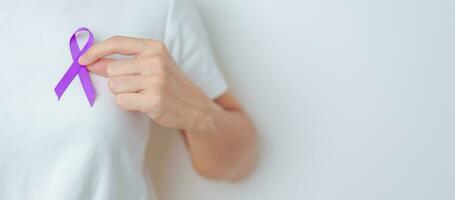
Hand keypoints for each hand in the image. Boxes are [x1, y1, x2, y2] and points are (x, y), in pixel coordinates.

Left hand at [79, 36, 218, 131]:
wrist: (194, 106)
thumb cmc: (169, 85)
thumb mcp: (150, 66)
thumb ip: (121, 63)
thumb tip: (91, 62)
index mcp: (154, 47)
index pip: (117, 43)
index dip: (96, 50)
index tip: (83, 60)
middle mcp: (156, 61)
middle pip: (112, 70)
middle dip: (117, 81)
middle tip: (135, 87)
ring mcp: (156, 81)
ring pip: (115, 86)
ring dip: (123, 94)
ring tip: (141, 95)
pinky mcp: (154, 100)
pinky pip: (122, 101)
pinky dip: (128, 105)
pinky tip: (143, 104)